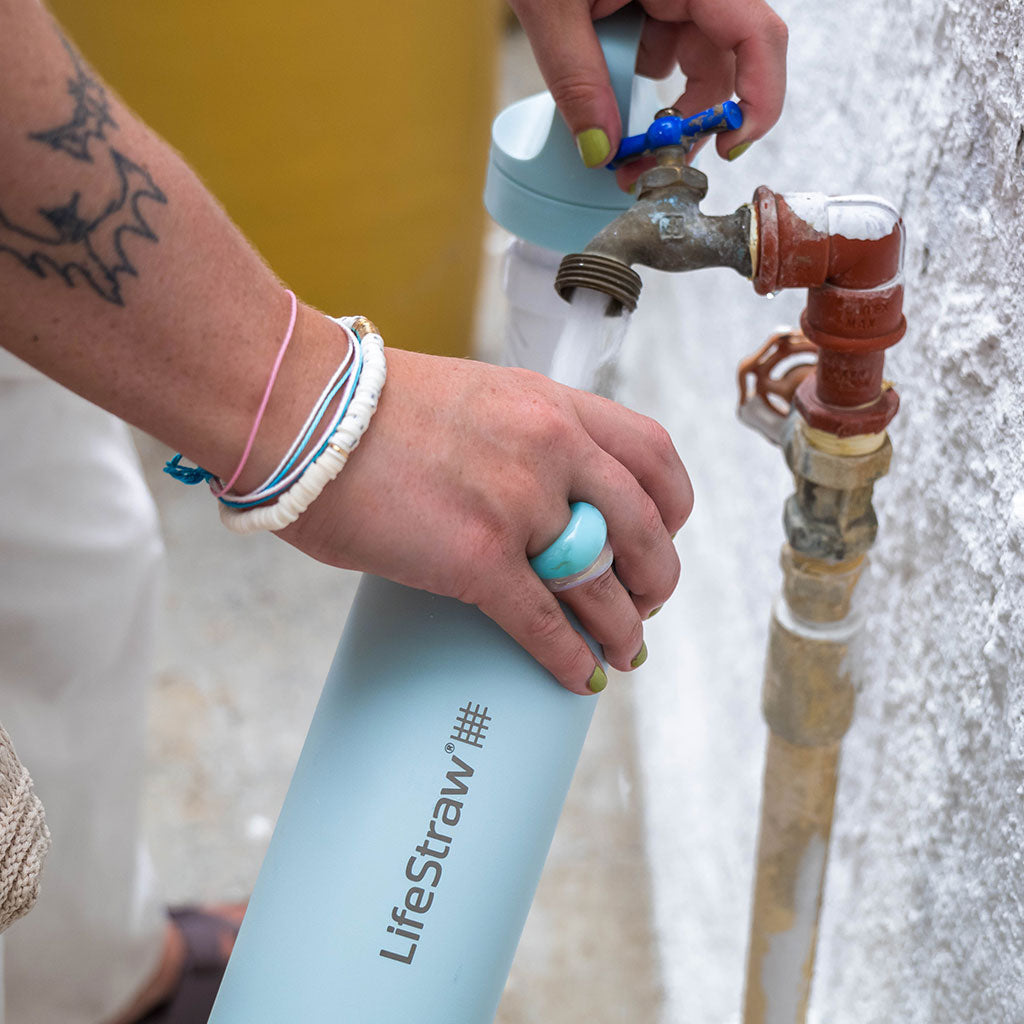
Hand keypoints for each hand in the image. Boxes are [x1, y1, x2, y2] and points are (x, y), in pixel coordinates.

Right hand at [280, 349, 691, 694]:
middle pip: (646, 528)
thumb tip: (530, 492)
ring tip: (624, 650)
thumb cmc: (370, 406)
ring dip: (624, 628)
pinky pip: (545, 624)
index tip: (664, 532)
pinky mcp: (477, 559)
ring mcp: (519, 505)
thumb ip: (517, 437)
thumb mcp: (475, 398)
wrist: (306, 409)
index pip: (652, 453)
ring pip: (604, 586)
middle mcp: (552, 450)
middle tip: (648, 601)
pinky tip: (579, 678)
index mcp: (552, 405)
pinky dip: (568, 660)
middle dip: (657, 577)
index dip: (672, 505)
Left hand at [509, 0, 787, 170]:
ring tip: (616, 139)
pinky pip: (664, 48)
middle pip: (725, 65)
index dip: (759, 100)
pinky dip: (639, 79)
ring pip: (693, 64)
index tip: (729, 148)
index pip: (757, 37)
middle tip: (645, 170)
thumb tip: (601, 151)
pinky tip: (606, 88)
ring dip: (660, 109)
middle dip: (691, 125)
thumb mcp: (550, 6)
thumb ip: (576, 78)